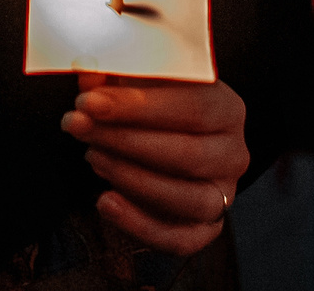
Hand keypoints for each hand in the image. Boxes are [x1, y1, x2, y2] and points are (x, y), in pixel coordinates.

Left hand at [61, 74, 248, 256]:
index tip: (90, 102)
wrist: (170, 141)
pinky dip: (140, 225)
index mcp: (228, 109)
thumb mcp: (139, 84)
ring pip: (186, 197)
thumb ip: (117, 77)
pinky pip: (180, 239)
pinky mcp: (206, 228)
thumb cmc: (153, 107)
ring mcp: (223, 195)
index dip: (139, 106)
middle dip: (124, 140)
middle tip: (79, 126)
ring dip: (131, 178)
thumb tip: (90, 74)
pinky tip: (105, 202)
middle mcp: (233, 154)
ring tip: (92, 156)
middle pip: (187, 153)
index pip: (193, 106)